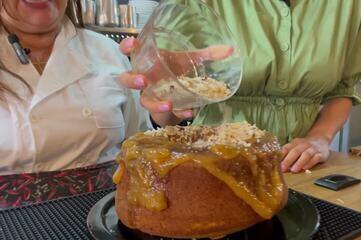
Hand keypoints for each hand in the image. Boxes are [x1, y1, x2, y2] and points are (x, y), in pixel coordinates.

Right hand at [118, 37, 232, 125]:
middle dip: (132, 80)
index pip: (130, 52)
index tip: (130, 45)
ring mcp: (150, 97)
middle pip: (127, 79)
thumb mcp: (190, 60)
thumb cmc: (177, 72)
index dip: (127, 48)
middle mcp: (145, 79)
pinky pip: (164, 115)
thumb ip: (207, 54)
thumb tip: (230, 49)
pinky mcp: (159, 112)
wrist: (177, 95)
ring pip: (144, 102)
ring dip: (155, 104)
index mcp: (148, 62)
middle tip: (142, 82)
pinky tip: (188, 113)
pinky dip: (177, 114)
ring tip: (168, 104)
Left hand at [280, 135, 329, 172]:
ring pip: (306, 154)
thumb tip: (277, 164)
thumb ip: (287, 155)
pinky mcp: (321, 154)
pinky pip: (316, 158)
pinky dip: (310, 163)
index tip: (276, 164)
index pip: (286, 148)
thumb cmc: (304, 147)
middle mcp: (304, 145)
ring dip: (299, 162)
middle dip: (288, 160)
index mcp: (295, 143)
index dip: (281, 156)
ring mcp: (313, 149)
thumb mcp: (295, 147)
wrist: (321, 140)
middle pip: (295, 151)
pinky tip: (305, 168)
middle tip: (283, 168)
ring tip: (293, 170)